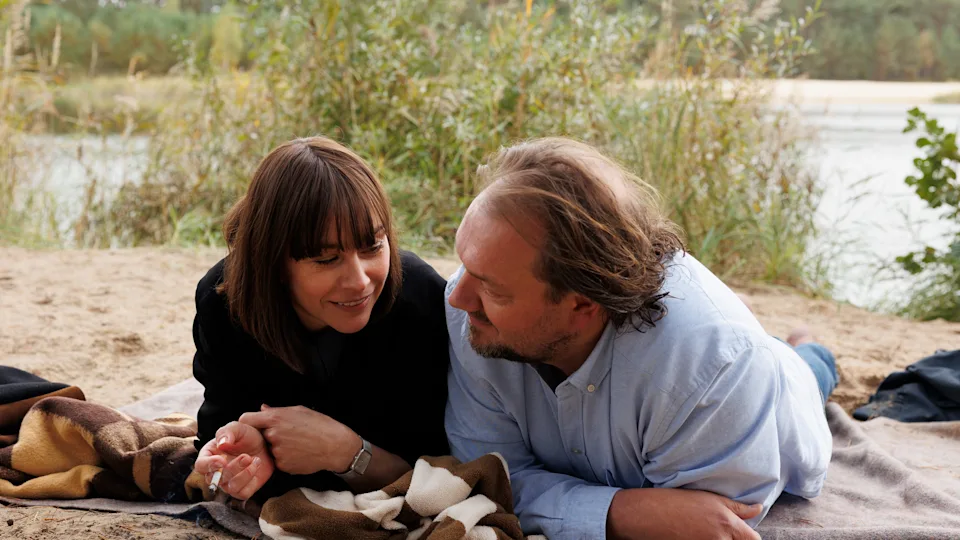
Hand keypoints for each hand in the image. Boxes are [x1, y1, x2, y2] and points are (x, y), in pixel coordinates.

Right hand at [194, 421, 274, 499]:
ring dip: (244, 475)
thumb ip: (227, 432)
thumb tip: (221, 444)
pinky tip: (257, 465)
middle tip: (246, 456)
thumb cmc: (246, 436)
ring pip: (230, 488)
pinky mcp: (243, 489)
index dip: (209, 465)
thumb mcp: (237, 427)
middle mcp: (216, 472)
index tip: (222, 460)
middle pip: (216, 479)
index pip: (200, 466)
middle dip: (233, 468)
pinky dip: (251, 480)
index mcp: (209, 456)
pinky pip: (243, 493)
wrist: (264, 443)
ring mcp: (229, 482)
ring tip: (253, 459)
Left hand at [239, 404, 360, 474]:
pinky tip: (300, 453)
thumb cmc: (320, 425)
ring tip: (297, 444)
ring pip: (270, 449)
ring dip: (278, 448)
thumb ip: (277, 411)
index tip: (253, 425)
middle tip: (287, 435)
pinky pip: (278, 461)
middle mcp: (273, 434)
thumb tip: (262, 409)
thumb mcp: (300, 411)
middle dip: (268, 436)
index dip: (248, 423)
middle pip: (259, 436)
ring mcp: (277, 451)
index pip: (246, 419)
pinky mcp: (282, 465)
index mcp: (275, 418)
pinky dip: (286, 458)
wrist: (336, 446)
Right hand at [607, 488, 761, 539]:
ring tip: (705, 532)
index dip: (751, 537)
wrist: (648, 515)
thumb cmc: (677, 502)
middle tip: (718, 530)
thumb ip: (737, 508)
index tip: (744, 534)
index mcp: (727, 524)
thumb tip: (758, 508)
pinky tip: (696, 536)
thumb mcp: (710, 499)